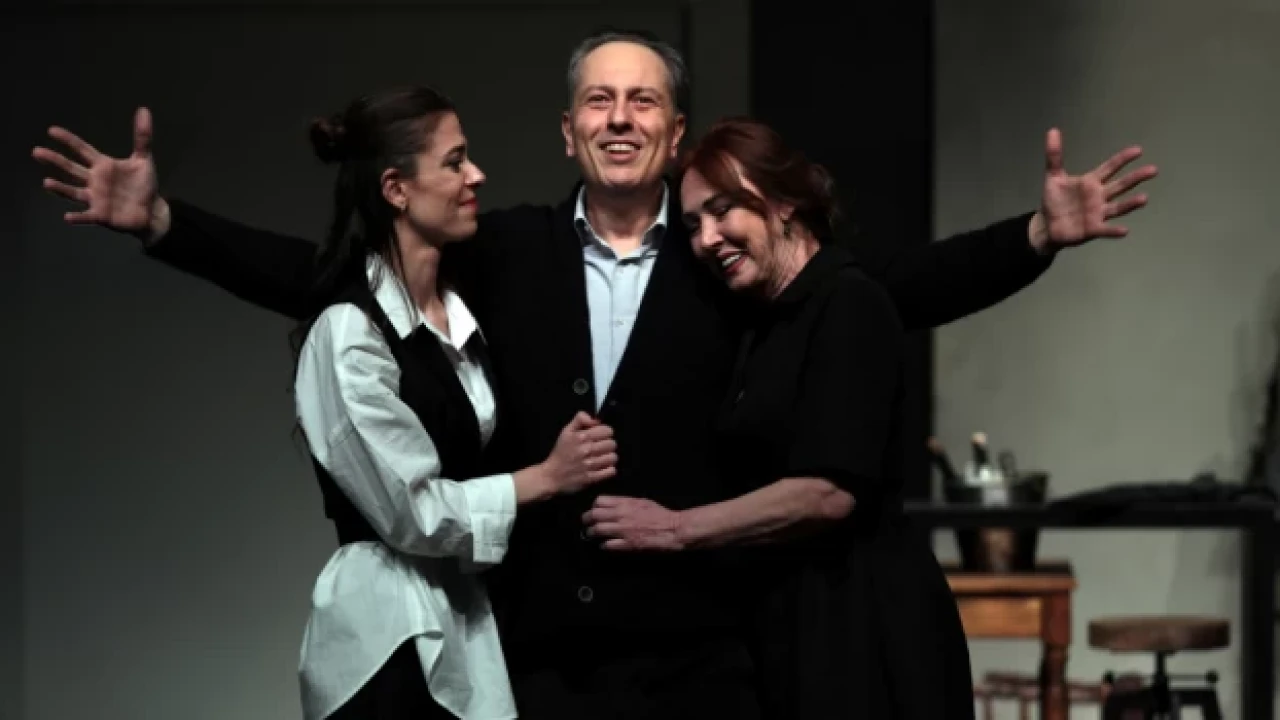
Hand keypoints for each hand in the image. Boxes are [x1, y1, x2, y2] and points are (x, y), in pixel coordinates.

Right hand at [32, 107, 168, 241]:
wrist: (151, 211)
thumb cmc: (143, 185)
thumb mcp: (144, 160)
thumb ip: (142, 137)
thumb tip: (144, 110)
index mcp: (103, 166)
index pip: (82, 150)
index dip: (69, 140)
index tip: (52, 130)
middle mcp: (94, 180)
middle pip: (71, 169)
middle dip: (55, 161)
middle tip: (36, 152)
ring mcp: (95, 198)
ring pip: (73, 192)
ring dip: (60, 188)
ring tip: (47, 182)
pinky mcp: (100, 215)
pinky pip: (86, 216)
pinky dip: (78, 218)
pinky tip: (67, 217)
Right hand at [542, 412, 616, 493]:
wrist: (551, 476)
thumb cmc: (560, 452)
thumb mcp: (566, 431)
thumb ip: (580, 419)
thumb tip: (595, 419)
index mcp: (581, 437)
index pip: (608, 431)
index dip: (606, 432)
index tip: (601, 436)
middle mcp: (587, 450)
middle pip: (612, 444)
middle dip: (608, 445)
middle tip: (601, 448)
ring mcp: (590, 465)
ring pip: (613, 457)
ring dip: (609, 457)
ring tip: (602, 458)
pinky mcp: (592, 478)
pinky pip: (611, 471)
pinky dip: (609, 470)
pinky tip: (602, 468)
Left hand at [582, 495, 684, 550]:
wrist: (673, 529)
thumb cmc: (660, 514)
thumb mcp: (642, 502)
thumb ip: (626, 503)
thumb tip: (613, 505)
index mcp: (625, 503)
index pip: (599, 501)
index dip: (594, 506)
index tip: (594, 511)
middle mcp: (621, 515)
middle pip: (594, 515)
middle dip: (586, 520)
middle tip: (586, 524)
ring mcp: (623, 530)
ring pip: (597, 530)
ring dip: (591, 533)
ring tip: (590, 535)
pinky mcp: (627, 544)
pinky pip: (607, 545)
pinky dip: (603, 545)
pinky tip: (604, 545)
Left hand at [1029, 127, 1157, 254]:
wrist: (1047, 225)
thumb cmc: (1054, 200)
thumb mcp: (1053, 177)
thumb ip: (1054, 155)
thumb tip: (1052, 130)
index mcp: (1091, 182)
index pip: (1110, 168)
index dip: (1122, 159)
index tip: (1138, 150)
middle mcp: (1099, 196)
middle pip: (1120, 185)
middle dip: (1135, 178)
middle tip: (1153, 170)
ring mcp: (1097, 213)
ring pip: (1118, 207)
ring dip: (1130, 204)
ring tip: (1144, 198)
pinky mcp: (1092, 229)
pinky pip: (1105, 230)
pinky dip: (1114, 231)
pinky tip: (1125, 230)